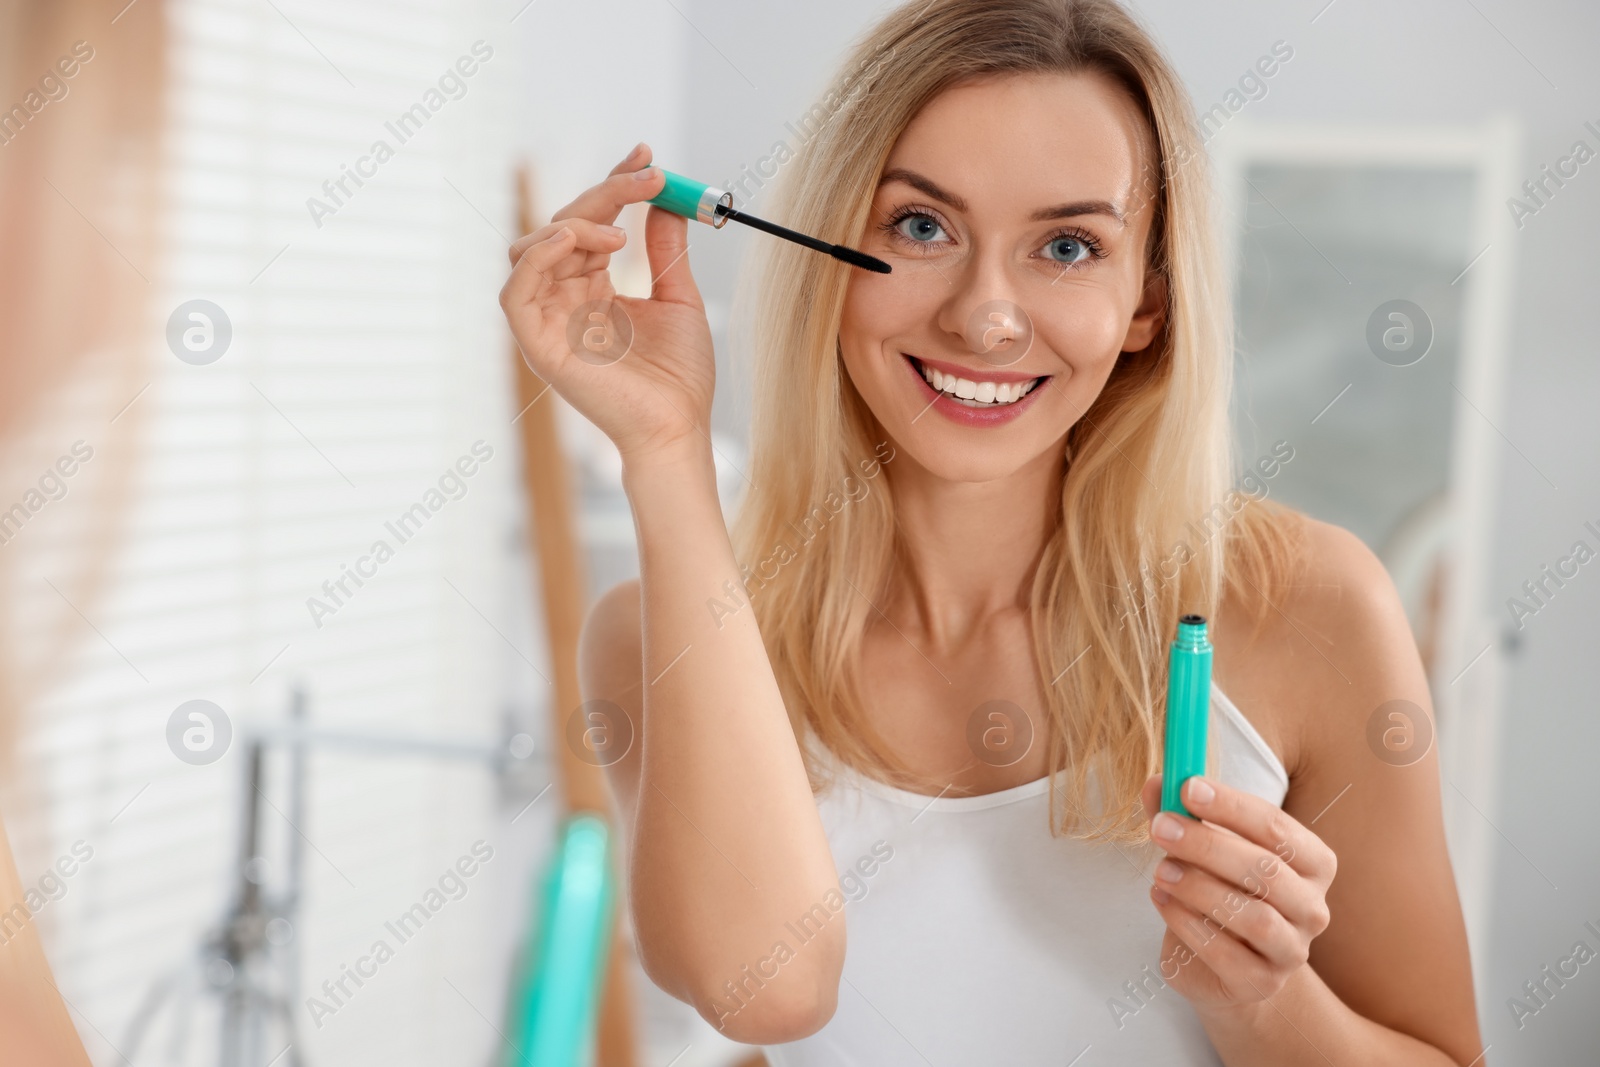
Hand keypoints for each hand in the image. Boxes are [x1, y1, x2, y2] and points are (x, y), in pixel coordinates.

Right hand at [499, 142, 714, 460]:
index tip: (646, 156)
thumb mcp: (678, 298)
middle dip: (606, 193)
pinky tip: (573, 238)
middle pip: (563, 224)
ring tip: (619, 232)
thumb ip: (666, 250)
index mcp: (594, 289)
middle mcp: (565, 300)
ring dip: (575, 222)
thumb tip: (664, 201)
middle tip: (650, 178)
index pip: (590, 223)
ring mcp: (549, 320)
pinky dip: (538, 255)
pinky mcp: (537, 342)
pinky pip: (516, 288)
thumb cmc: (679, 377)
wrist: (678, 427)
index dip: (613, 185)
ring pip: (533, 246)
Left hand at [1140, 773, 1336, 1018]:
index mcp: (1312, 862)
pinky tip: (1162, 902)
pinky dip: (1188, 924)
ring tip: (1159, 871)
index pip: (1277, 827)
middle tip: (1161, 827)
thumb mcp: (1200, 848)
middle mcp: (1312, 907)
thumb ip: (1181, 815)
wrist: (1223, 966)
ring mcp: (1291, 950)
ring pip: (1253, 915)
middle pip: (1267, 870)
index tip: (1188, 787)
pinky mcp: (1260, 982)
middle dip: (1208, 845)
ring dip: (1199, 887)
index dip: (1232, 805)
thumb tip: (1156, 783)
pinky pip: (1226, 953)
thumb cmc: (1219, 891)